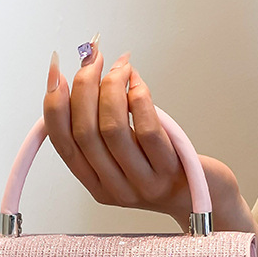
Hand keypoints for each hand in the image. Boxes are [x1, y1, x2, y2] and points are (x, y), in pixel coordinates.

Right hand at [43, 41, 247, 230]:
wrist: (203, 197)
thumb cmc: (164, 168)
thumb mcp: (125, 153)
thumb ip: (102, 128)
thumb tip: (84, 76)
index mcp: (95, 184)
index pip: (62, 143)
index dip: (53, 104)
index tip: (56, 70)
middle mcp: (114, 188)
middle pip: (84, 133)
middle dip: (83, 87)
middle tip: (93, 59)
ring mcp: (142, 182)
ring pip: (112, 130)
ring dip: (111, 88)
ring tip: (121, 66)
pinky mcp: (169, 171)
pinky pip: (147, 131)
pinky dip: (139, 99)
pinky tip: (138, 84)